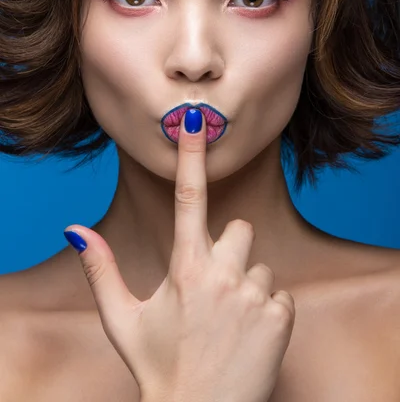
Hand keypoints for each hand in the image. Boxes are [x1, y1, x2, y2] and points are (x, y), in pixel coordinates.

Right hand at [64, 109, 295, 401]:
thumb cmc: (159, 367)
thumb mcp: (122, 318)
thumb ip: (100, 268)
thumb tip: (75, 229)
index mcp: (185, 267)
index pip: (188, 196)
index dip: (191, 153)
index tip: (195, 119)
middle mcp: (224, 273)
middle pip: (239, 229)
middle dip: (228, 249)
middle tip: (210, 288)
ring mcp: (256, 294)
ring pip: (260, 264)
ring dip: (246, 283)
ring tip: (228, 320)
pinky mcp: (282, 315)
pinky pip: (279, 294)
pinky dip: (267, 309)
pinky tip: (247, 335)